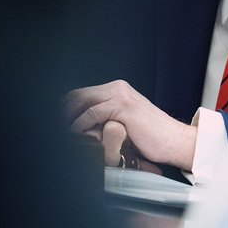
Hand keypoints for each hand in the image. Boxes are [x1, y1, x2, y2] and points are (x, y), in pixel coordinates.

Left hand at [64, 79, 197, 170]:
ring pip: (82, 101)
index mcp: (117, 89)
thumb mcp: (124, 123)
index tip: (55, 121)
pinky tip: (75, 134)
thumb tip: (83, 128)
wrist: (174, 140)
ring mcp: (120, 94)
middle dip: (62, 111)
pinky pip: (93, 113)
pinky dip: (80, 124)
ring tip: (60, 132)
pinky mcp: (123, 106)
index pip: (82, 94)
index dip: (65, 107)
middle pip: (78, 94)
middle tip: (52, 126)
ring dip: (68, 118)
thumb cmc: (152, 137)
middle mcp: (118, 88)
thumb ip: (106, 119)